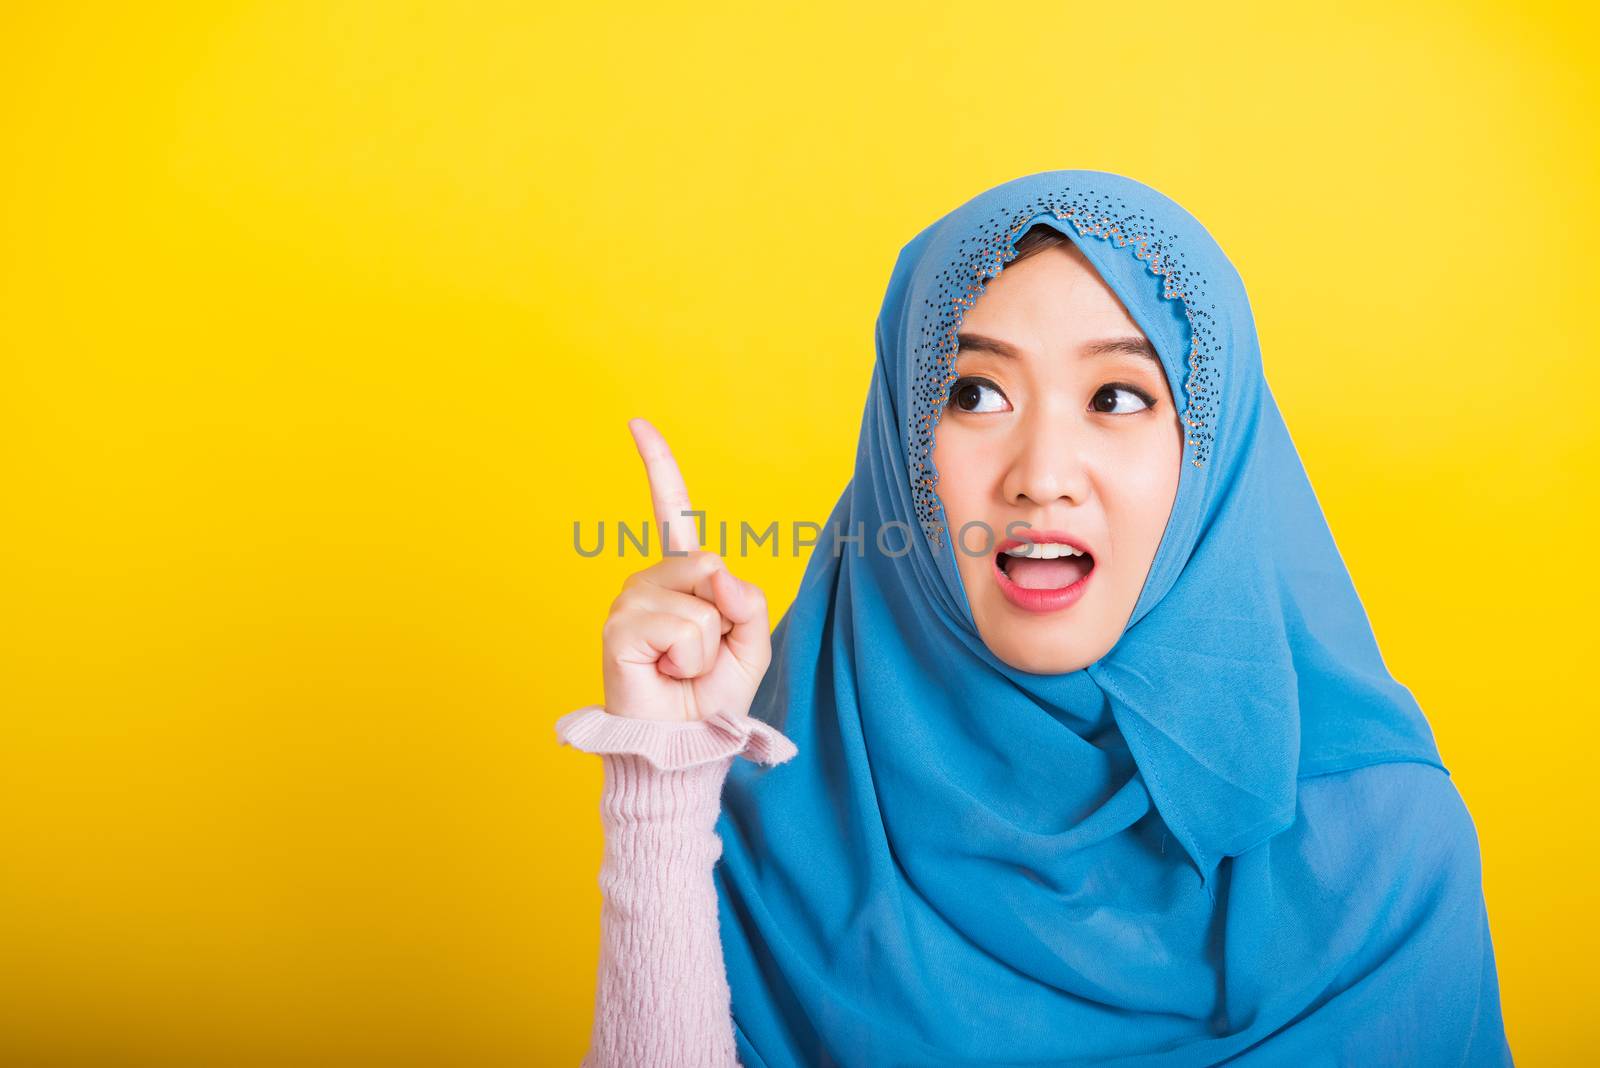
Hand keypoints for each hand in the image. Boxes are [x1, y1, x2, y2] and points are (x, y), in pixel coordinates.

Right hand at [600, 417, 771, 722]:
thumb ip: (748, 601)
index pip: (670, 513)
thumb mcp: (750, 643)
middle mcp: (647, 582)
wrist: (683, 746)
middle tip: (700, 656)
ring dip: (707, 646)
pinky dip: (690, 657)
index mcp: (679, 578)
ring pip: (699, 601)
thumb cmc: (711, 698)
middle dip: (724, 616)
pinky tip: (665, 672)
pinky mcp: (618, 628)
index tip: (636, 423)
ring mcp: (628, 601)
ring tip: (680, 669)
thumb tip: (717, 572)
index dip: (657, 466)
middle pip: (708, 564)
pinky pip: (683, 626)